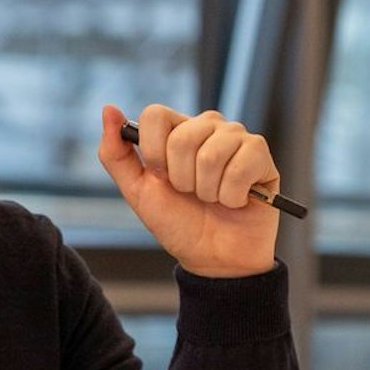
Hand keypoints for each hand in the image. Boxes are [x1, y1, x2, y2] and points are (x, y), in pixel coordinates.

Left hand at [96, 104, 281, 277]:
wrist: (214, 259)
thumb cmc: (179, 224)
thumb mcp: (138, 191)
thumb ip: (116, 153)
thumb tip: (109, 110)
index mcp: (177, 129)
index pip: (155, 115)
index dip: (154, 152)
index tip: (161, 177)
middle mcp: (208, 126)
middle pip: (182, 138)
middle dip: (181, 179)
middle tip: (192, 194)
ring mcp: (236, 138)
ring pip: (211, 155)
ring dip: (208, 191)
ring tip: (214, 199)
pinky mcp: (260, 154)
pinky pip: (238, 169)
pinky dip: (231, 196)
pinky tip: (236, 200)